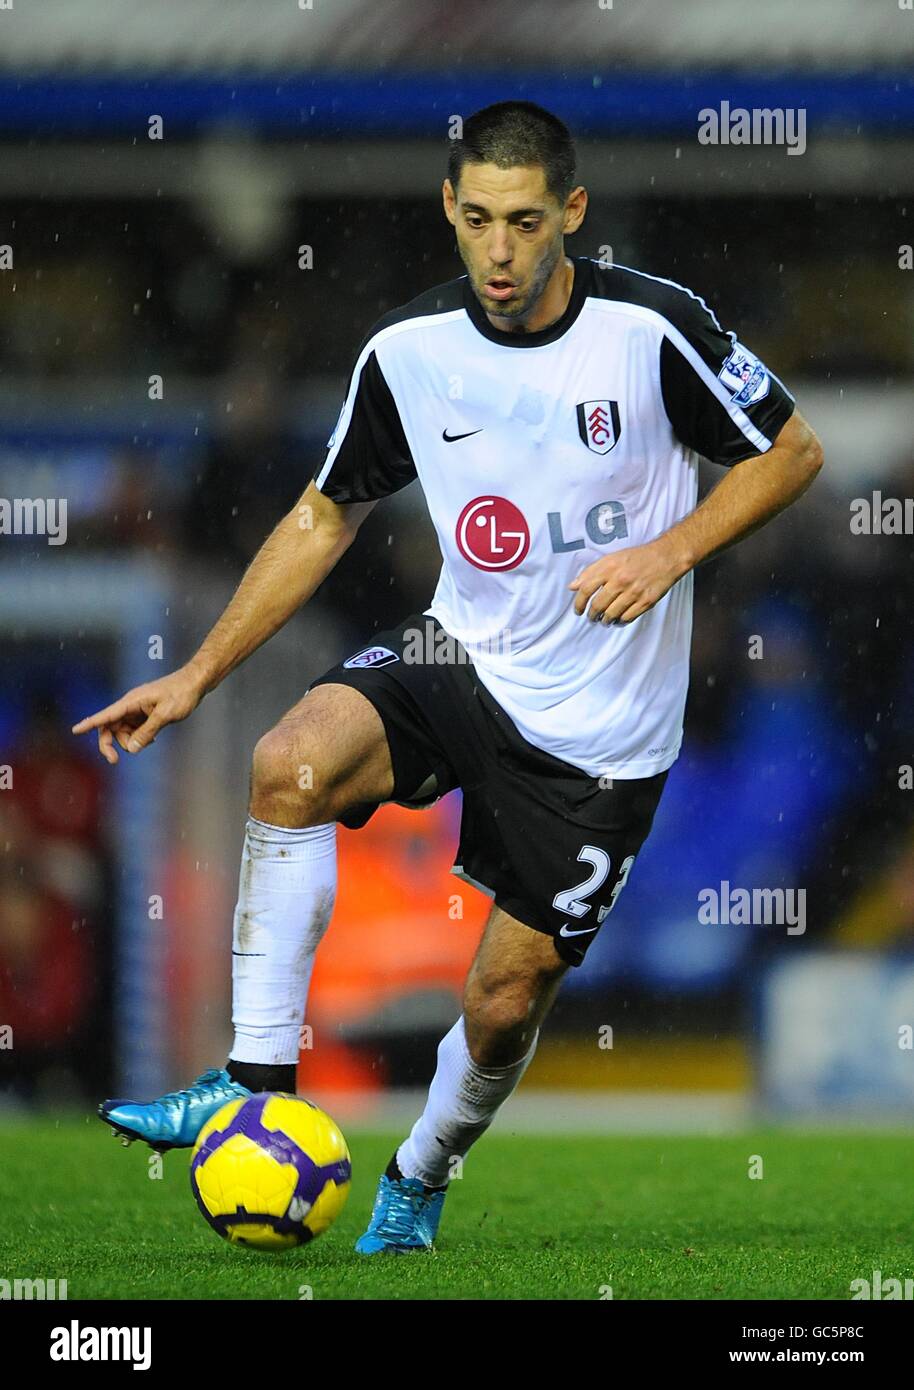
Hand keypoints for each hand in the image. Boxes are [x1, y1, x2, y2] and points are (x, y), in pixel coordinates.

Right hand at [71, 664, 206, 763]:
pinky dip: (139, 738)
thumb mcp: (166, 714)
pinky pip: (134, 730)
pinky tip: (153, 739)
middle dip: (109, 743)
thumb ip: (147, 732)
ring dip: (129, 741)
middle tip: (114, 761)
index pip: (106, 715)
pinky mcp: (145, 714)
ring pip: (122, 731)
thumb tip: (131, 749)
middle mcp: (130, 705)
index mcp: (131, 701)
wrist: (195, 683)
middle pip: (109, 727)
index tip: (75, 730)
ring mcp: (137, 710)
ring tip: (150, 742)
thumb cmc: (181, 694)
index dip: (89, 723)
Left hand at [569, 536, 689, 624]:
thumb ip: (591, 572)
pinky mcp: (646, 601)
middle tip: (591, 617)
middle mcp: (620, 580)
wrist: (666, 557)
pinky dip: (620, 621)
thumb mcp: (612, 558)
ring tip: (604, 620)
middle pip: (598, 605)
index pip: (586, 589)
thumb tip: (573, 586)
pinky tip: (617, 620)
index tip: (578, 610)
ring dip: (604, 620)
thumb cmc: (637, 557)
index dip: (579, 603)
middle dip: (592, 615)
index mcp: (610, 568)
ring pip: (611, 614)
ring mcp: (634, 592)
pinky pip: (627, 617)